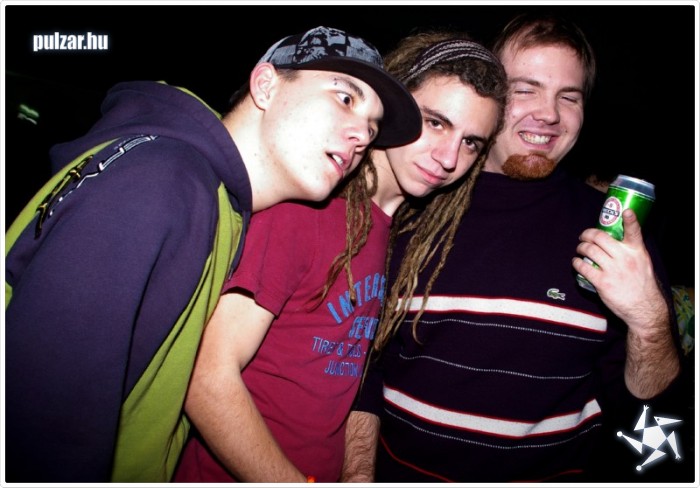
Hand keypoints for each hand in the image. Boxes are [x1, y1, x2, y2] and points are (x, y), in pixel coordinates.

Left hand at [572, 209, 666, 333]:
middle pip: (600, 238)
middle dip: (587, 235)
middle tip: (583, 237)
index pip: (635, 232)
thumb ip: (631, 252)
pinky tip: (576, 263)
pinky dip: (577, 263)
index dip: (630, 219)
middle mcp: (625, 258)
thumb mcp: (643, 264)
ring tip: (579, 249)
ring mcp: (613, 270)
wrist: (644, 308)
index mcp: (637, 252)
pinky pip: (583, 267)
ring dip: (580, 248)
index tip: (626, 211)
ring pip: (589, 250)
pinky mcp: (602, 282)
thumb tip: (614, 242)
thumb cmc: (642, 285)